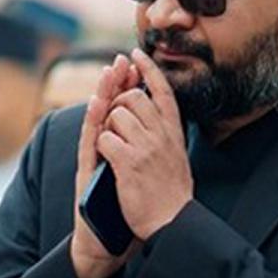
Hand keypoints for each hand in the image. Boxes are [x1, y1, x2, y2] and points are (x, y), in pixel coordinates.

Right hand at [70, 54, 142, 277]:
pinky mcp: (87, 174)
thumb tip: (161, 136)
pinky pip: (90, 143)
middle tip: (122, 60)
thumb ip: (145, 156)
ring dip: (103, 94)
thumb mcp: (140, 179)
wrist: (106, 246)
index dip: (130, 86)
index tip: (137, 62)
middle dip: (118, 83)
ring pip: (97, 120)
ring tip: (109, 71)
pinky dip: (94, 122)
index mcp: (120, 149)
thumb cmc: (125, 215)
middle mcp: (104, 150)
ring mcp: (94, 161)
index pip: (124, 109)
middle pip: (110, 108)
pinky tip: (99, 105)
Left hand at [98, 47, 193, 239]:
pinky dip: (100, 145)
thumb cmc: (171, 195)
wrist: (172, 223)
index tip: (134, 54)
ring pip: (115, 114)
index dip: (148, 69)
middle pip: (132, 97)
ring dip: (106, 126)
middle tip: (112, 118)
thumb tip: (154, 112)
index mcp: (174, 132)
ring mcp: (146, 147)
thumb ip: (165, 134)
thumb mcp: (177, 156)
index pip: (162, 90)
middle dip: (116, 102)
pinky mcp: (128, 162)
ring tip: (112, 145)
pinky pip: (105, 138)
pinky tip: (106, 157)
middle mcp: (162, 135)